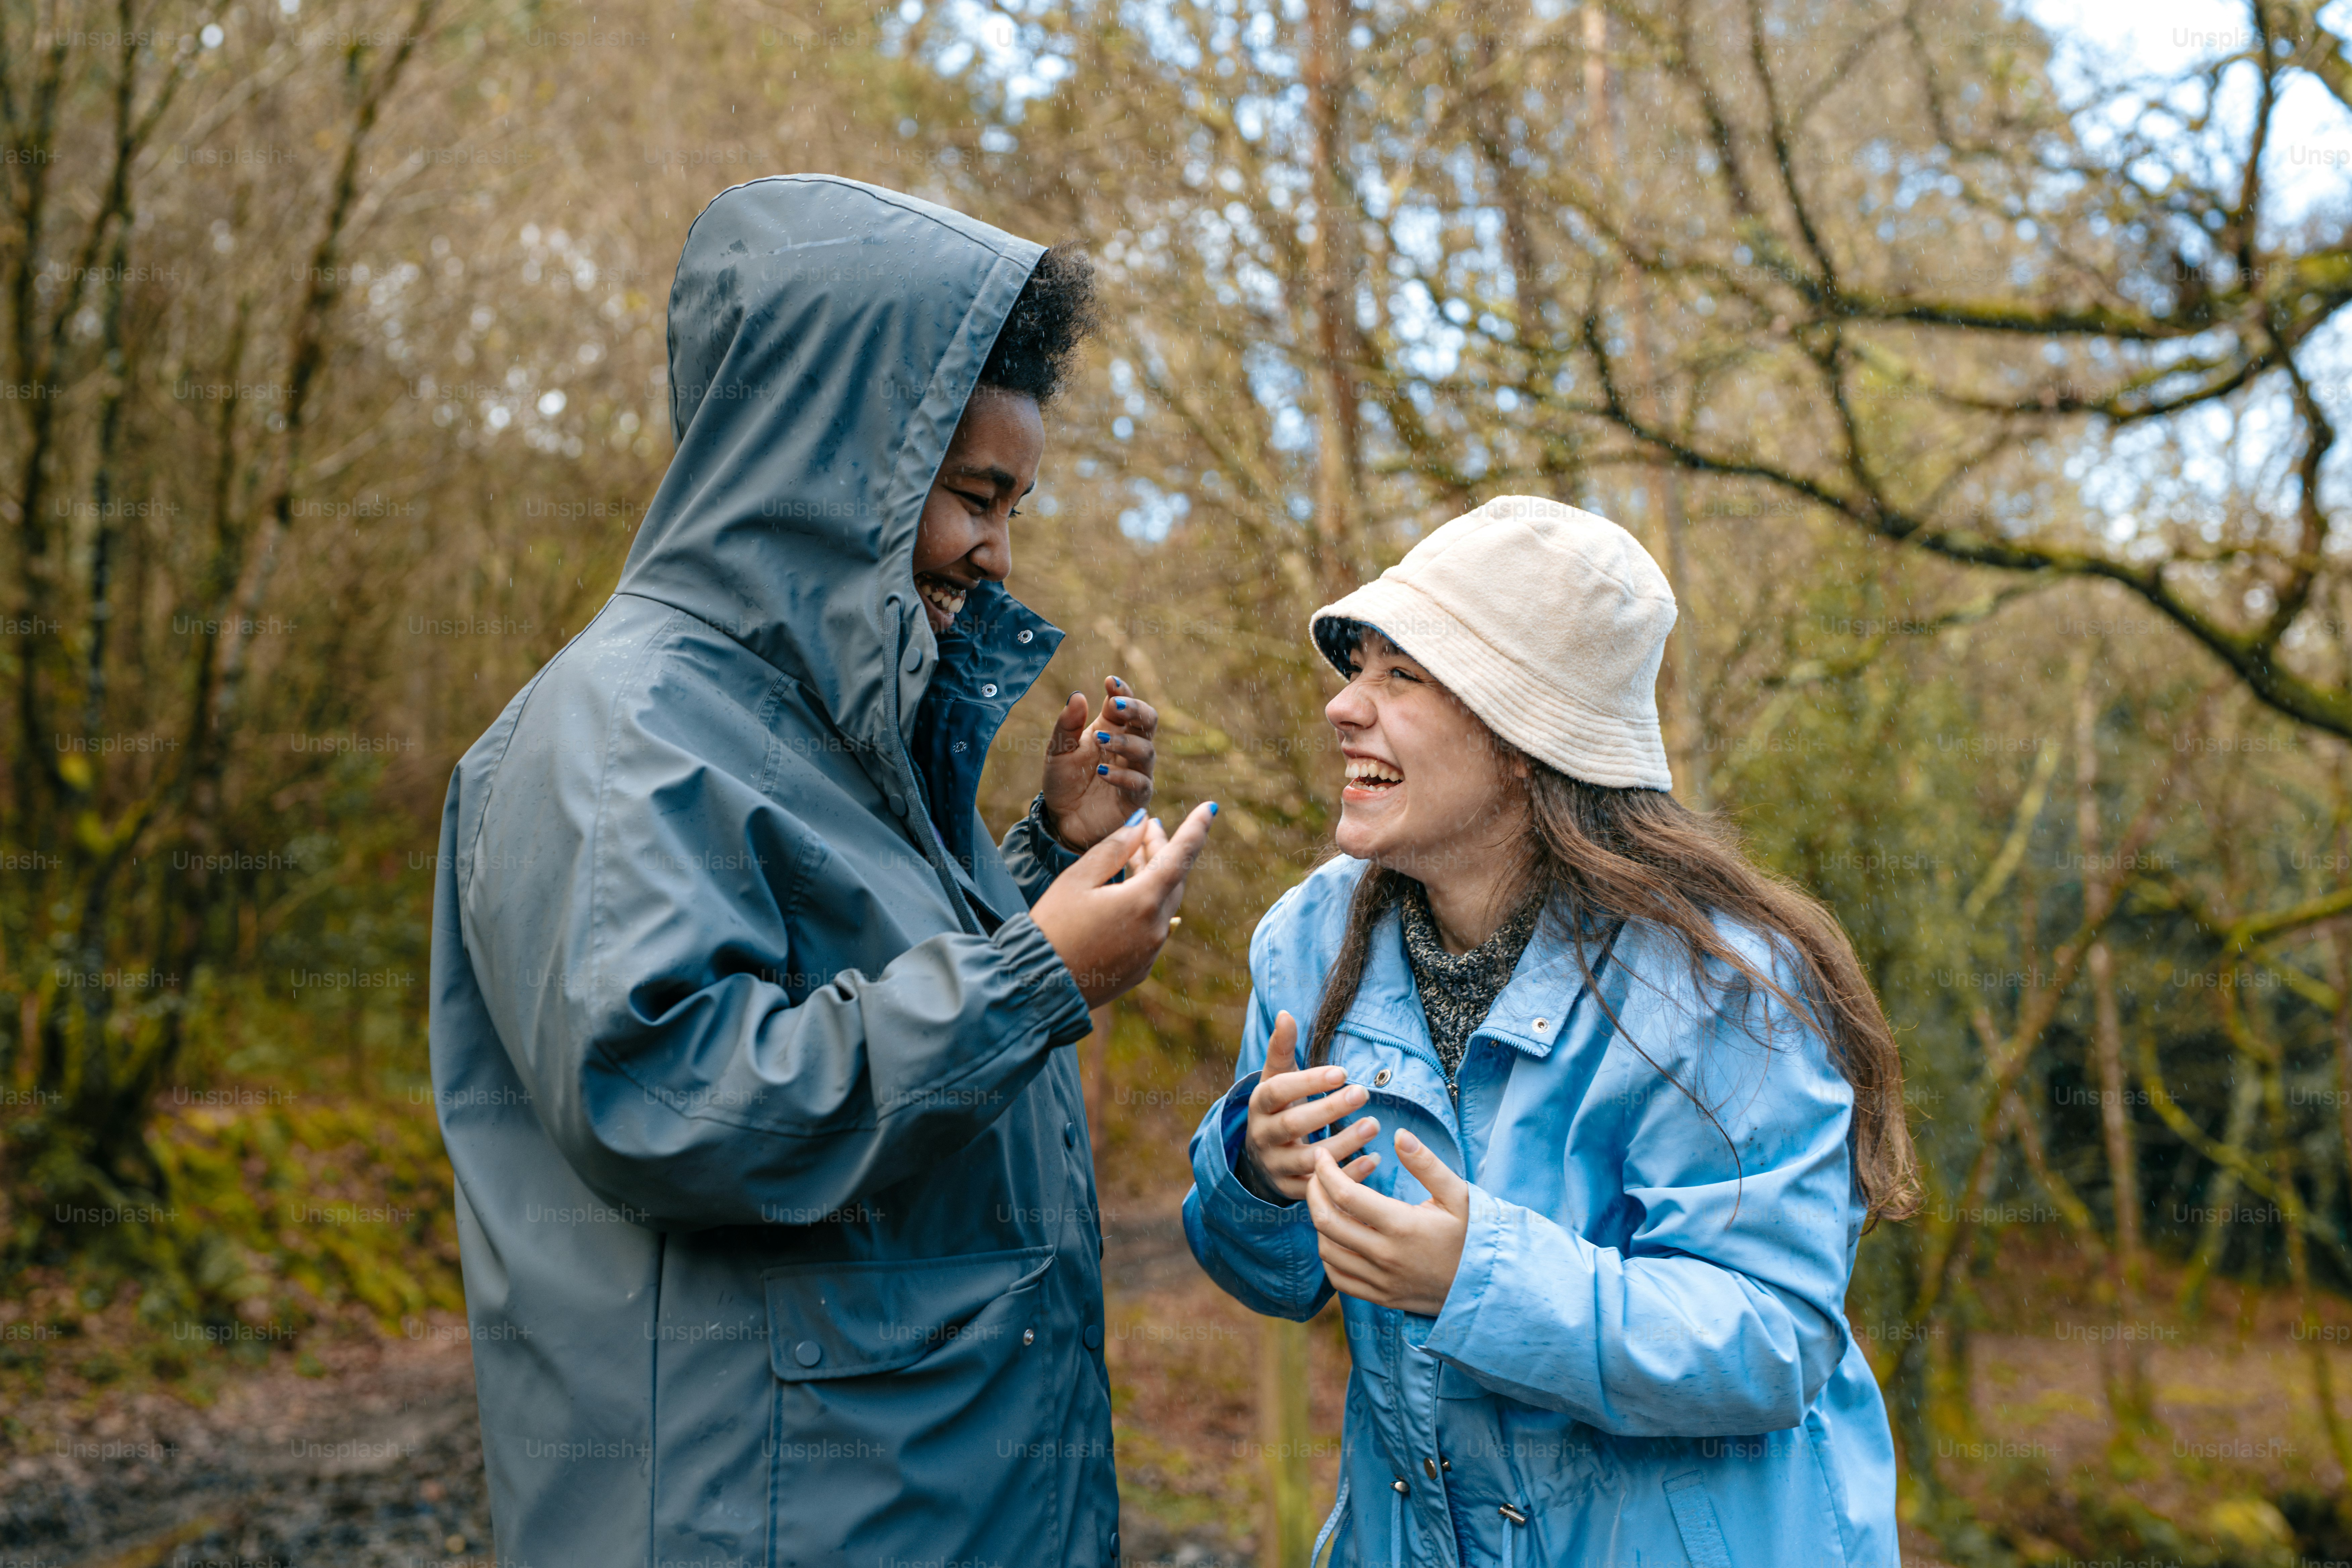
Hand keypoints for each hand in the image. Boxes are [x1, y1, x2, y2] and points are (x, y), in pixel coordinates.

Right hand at [1031, 801, 1214, 1007]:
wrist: (1038, 985)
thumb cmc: (1053, 927)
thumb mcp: (1077, 880)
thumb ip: (1113, 849)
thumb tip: (1140, 825)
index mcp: (1143, 902)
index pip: (1181, 856)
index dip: (1197, 828)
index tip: (1211, 807)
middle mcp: (1156, 929)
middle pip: (1173, 879)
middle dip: (1163, 849)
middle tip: (1148, 828)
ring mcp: (1150, 952)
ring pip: (1163, 904)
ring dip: (1153, 877)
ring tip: (1134, 855)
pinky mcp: (1141, 968)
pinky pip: (1152, 929)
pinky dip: (1145, 906)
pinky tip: (1127, 895)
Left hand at [1040, 677, 1157, 849]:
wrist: (1062, 821)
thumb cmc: (1064, 782)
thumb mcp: (1057, 751)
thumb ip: (1066, 725)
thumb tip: (1078, 695)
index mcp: (1111, 729)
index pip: (1125, 704)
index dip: (1123, 691)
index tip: (1110, 682)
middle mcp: (1128, 747)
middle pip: (1148, 721)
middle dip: (1136, 709)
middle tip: (1116, 706)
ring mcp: (1135, 772)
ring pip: (1146, 750)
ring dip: (1125, 742)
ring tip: (1100, 740)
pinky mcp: (1136, 798)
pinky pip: (1140, 784)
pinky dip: (1124, 776)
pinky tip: (1103, 773)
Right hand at [1239, 1011, 1379, 1202]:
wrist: (1260, 1155)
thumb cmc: (1277, 1107)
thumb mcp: (1275, 1077)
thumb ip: (1281, 1048)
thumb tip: (1285, 1013)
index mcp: (1259, 1105)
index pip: (1279, 1091)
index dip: (1308, 1082)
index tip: (1342, 1071)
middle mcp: (1263, 1137)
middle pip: (1295, 1125)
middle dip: (1330, 1109)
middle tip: (1363, 1092)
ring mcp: (1276, 1166)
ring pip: (1309, 1160)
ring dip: (1344, 1144)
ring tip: (1374, 1125)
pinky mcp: (1291, 1190)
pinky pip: (1320, 1188)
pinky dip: (1348, 1175)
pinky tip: (1374, 1161)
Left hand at [1304, 1129, 1469, 1316]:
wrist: (1491, 1286)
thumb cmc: (1475, 1235)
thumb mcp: (1458, 1194)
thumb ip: (1426, 1164)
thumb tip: (1399, 1135)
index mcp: (1402, 1226)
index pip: (1346, 1196)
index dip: (1326, 1171)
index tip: (1322, 1156)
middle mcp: (1386, 1256)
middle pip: (1327, 1223)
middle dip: (1313, 1192)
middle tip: (1317, 1174)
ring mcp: (1382, 1281)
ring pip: (1328, 1251)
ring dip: (1321, 1223)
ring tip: (1329, 1202)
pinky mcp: (1382, 1297)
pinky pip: (1339, 1279)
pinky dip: (1329, 1256)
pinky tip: (1337, 1237)